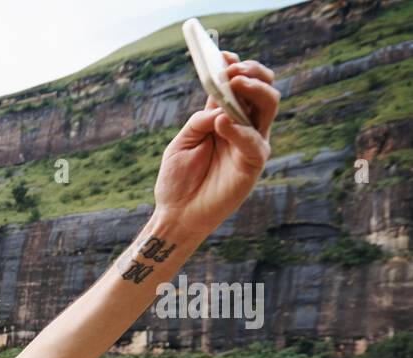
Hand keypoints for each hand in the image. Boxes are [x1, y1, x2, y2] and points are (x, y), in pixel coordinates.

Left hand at [153, 50, 278, 236]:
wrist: (177, 214)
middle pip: (262, 89)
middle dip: (251, 72)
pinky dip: (239, 129)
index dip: (235, 67)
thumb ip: (198, 121)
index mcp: (224, 118)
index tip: (222, 55)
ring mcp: (251, 143)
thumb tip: (219, 106)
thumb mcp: (180, 143)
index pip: (238, 85)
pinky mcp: (253, 164)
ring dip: (254, 90)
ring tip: (233, 84)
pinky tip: (222, 123)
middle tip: (233, 69)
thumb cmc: (177, 180)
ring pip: (269, 106)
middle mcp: (242, 127)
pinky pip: (254, 141)